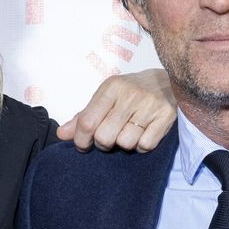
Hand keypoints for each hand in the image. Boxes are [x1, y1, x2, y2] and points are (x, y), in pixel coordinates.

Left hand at [57, 68, 175, 152]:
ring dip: (123, 144)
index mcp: (111, 87)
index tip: (82, 144)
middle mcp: (130, 94)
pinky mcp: (166, 117)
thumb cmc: (130, 92)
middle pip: (104, 137)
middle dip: (103, 143)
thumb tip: (61, 135)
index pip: (87, 121)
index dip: (81, 139)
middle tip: (108, 137)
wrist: (167, 82)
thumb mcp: (105, 97)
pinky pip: (145, 146)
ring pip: (125, 143)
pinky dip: (141, 145)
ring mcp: (150, 106)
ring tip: (127, 132)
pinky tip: (142, 133)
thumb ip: (84, 116)